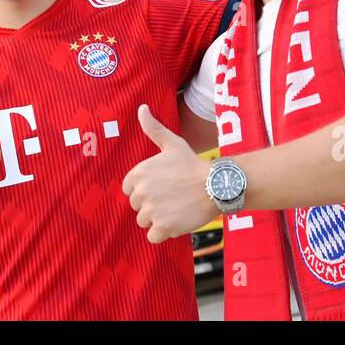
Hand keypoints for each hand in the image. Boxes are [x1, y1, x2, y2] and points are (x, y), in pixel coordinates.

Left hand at [122, 104, 214, 243]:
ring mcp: (151, 211)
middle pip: (137, 208)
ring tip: (176, 208)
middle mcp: (141, 192)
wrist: (215, 185)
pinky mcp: (162, 227)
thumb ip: (153, 128)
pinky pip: (153, 237)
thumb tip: (141, 108)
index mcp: (138, 173)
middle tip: (172, 197)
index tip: (162, 188)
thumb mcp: (172, 143)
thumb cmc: (193, 164)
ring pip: (144, 222)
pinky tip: (177, 221)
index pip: (129, 191)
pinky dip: (164, 233)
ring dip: (158, 220)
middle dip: (152, 206)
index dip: (145, 191)